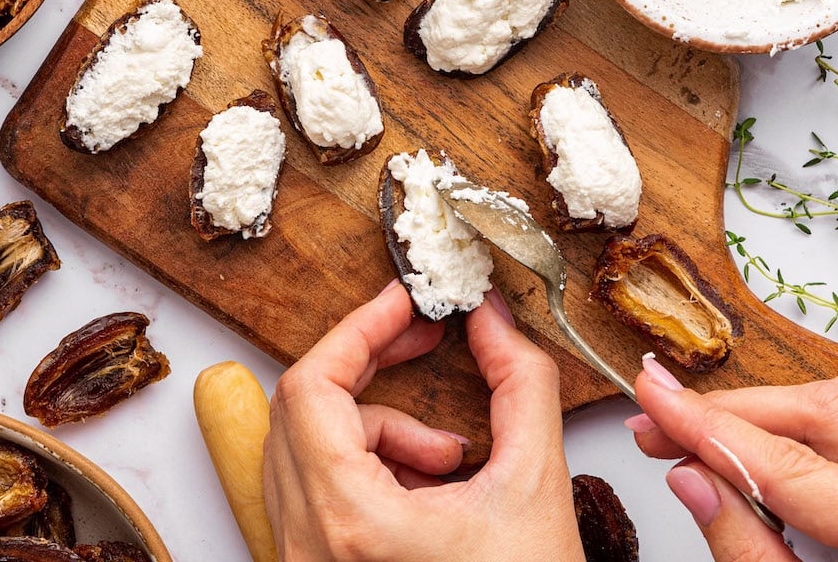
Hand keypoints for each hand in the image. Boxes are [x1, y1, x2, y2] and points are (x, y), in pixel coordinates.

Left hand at [262, 280, 584, 561]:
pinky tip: (431, 487)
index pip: (311, 388)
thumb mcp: (535, 485)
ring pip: (308, 448)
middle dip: (369, 368)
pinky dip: (371, 467)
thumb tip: (491, 318)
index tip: (402, 299)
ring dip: (376, 427)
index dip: (358, 329)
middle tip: (420, 338)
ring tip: (448, 454)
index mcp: (351, 522)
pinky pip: (318, 487)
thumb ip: (518, 382)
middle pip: (302, 410)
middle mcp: (308, 546)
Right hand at [628, 355, 837, 561]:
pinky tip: (769, 443)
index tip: (656, 401)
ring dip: (772, 409)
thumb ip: (745, 548)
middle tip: (663, 425)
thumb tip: (690, 478)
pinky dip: (814, 422)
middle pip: (823, 412)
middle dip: (732, 412)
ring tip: (710, 433)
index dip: (707, 427)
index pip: (787, 463)